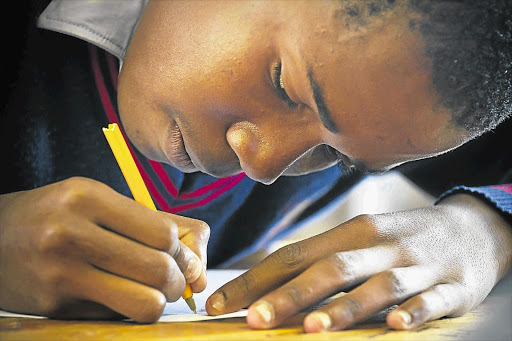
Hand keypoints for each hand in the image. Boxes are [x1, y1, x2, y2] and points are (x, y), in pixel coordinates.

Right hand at [0, 177, 208, 321]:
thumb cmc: (60, 216)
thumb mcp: (103, 203)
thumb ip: (157, 225)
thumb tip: (199, 271)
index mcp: (88, 197)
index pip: (163, 234)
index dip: (183, 253)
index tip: (181, 259)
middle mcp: (70, 232)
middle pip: (159, 269)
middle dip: (176, 282)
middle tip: (170, 280)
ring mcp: (58, 273)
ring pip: (143, 304)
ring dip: (157, 303)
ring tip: (148, 292)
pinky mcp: (52, 306)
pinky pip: (115, 317)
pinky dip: (125, 310)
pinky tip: (112, 294)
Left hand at [206, 193, 511, 331]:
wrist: (470, 229)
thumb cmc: (400, 238)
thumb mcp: (359, 240)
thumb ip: (320, 262)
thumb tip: (269, 289)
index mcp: (349, 233)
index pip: (293, 255)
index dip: (255, 279)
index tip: (220, 303)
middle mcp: (377, 246)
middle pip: (329, 270)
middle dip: (290, 295)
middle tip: (254, 320)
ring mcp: (414, 266)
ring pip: (375, 286)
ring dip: (344, 308)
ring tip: (312, 328)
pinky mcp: (449, 287)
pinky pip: (429, 302)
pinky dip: (412, 313)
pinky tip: (394, 325)